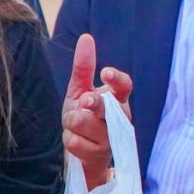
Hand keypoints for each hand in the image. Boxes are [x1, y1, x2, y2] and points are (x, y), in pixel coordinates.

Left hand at [62, 34, 132, 188]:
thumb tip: (86, 38)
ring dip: (71, 121)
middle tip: (85, 100)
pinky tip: (76, 139)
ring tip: (75, 123)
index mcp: (117, 99)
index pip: (124, 87)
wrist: (83, 154)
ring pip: (82, 122)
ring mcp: (110, 138)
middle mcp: (119, 118)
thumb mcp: (80, 90)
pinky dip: (69, 138)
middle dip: (93, 103)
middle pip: (106, 107)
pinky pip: (74, 141)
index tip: (105, 72)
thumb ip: (84, 67)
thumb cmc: (84, 116)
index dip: (116, 79)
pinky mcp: (98, 155)